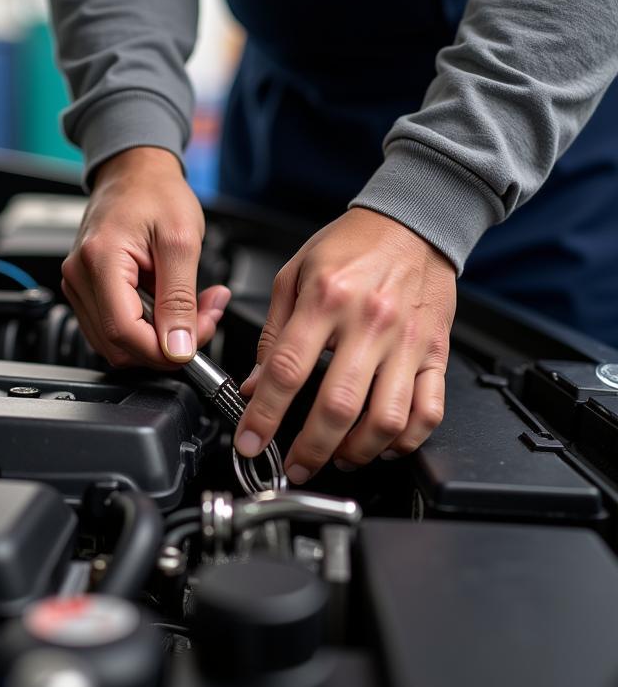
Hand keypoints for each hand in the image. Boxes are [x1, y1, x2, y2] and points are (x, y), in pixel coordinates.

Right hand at [61, 146, 230, 366]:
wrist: (135, 171)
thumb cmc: (156, 192)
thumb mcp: (182, 242)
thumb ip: (180, 300)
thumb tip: (178, 347)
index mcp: (100, 260)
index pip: (124, 333)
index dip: (163, 350)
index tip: (195, 343)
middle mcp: (79, 276)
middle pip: (118, 345)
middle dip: (165, 345)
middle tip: (203, 318)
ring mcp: (78, 284)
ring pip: (116, 343)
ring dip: (158, 338)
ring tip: (190, 307)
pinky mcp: (86, 289)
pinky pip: (114, 327)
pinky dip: (146, 327)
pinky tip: (168, 306)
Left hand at [236, 208, 455, 481]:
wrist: (415, 220)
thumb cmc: (352, 245)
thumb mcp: (294, 274)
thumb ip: (272, 332)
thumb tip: (254, 385)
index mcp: (326, 299)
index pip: (287, 371)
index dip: (264, 416)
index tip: (250, 441)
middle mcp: (369, 323)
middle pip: (338, 406)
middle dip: (309, 449)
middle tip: (292, 466)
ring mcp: (408, 342)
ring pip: (387, 419)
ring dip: (357, 453)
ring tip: (336, 459)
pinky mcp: (436, 354)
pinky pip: (429, 411)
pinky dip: (406, 442)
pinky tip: (383, 446)